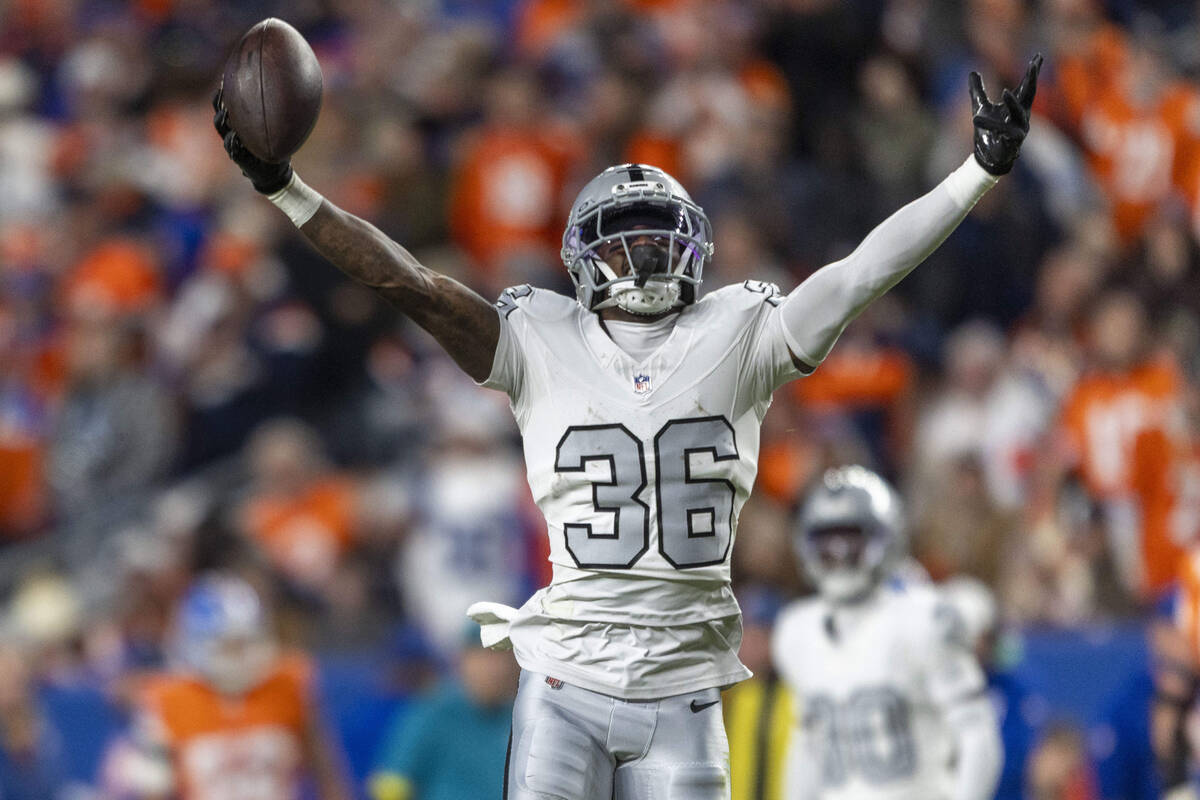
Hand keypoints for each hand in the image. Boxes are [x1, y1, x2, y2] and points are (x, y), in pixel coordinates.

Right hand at [212, 88, 293, 193]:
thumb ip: (275, 115)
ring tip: (225, 112)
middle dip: (219, 103)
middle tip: (223, 91)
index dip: (224, 93)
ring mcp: (234, 146)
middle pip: (219, 115)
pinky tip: (234, 135)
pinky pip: (232, 149)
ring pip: (222, 130)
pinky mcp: (239, 159)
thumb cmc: (275, 148)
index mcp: (239, 125)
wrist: (275, 173)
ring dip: (223, 120)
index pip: (225, 106)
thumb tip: (290, 92)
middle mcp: (232, 134)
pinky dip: (232, 141)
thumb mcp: (275, 130)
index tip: (226, 79)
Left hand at [969, 54, 1040, 175]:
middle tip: (1034, 64)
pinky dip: (995, 126)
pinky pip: (1005, 132)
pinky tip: (984, 119)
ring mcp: (1020, 129)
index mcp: (1018, 107)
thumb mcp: (980, 107)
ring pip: (1018, 114)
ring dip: (1012, 103)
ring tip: (1004, 92)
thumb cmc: (987, 131)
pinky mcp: (1013, 142)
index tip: (1038, 57)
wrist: (986, 155)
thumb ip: (977, 91)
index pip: (1027, 86)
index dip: (1032, 72)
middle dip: (1032, 80)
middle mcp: (1023, 116)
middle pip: (1030, 95)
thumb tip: (972, 72)